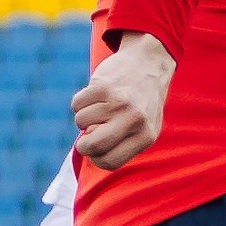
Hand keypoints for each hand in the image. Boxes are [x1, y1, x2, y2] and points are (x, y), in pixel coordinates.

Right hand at [72, 33, 174, 169]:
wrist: (148, 63)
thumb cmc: (143, 102)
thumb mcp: (146, 128)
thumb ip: (124, 144)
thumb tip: (94, 154)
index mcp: (145, 136)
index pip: (111, 162)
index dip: (96, 159)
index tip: (96, 151)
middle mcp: (134, 120)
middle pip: (94, 146)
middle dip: (83, 146)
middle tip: (86, 137)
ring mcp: (118, 102)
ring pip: (81, 122)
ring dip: (84, 118)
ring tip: (99, 108)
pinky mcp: (103, 86)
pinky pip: (77, 104)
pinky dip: (80, 103)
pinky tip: (94, 96)